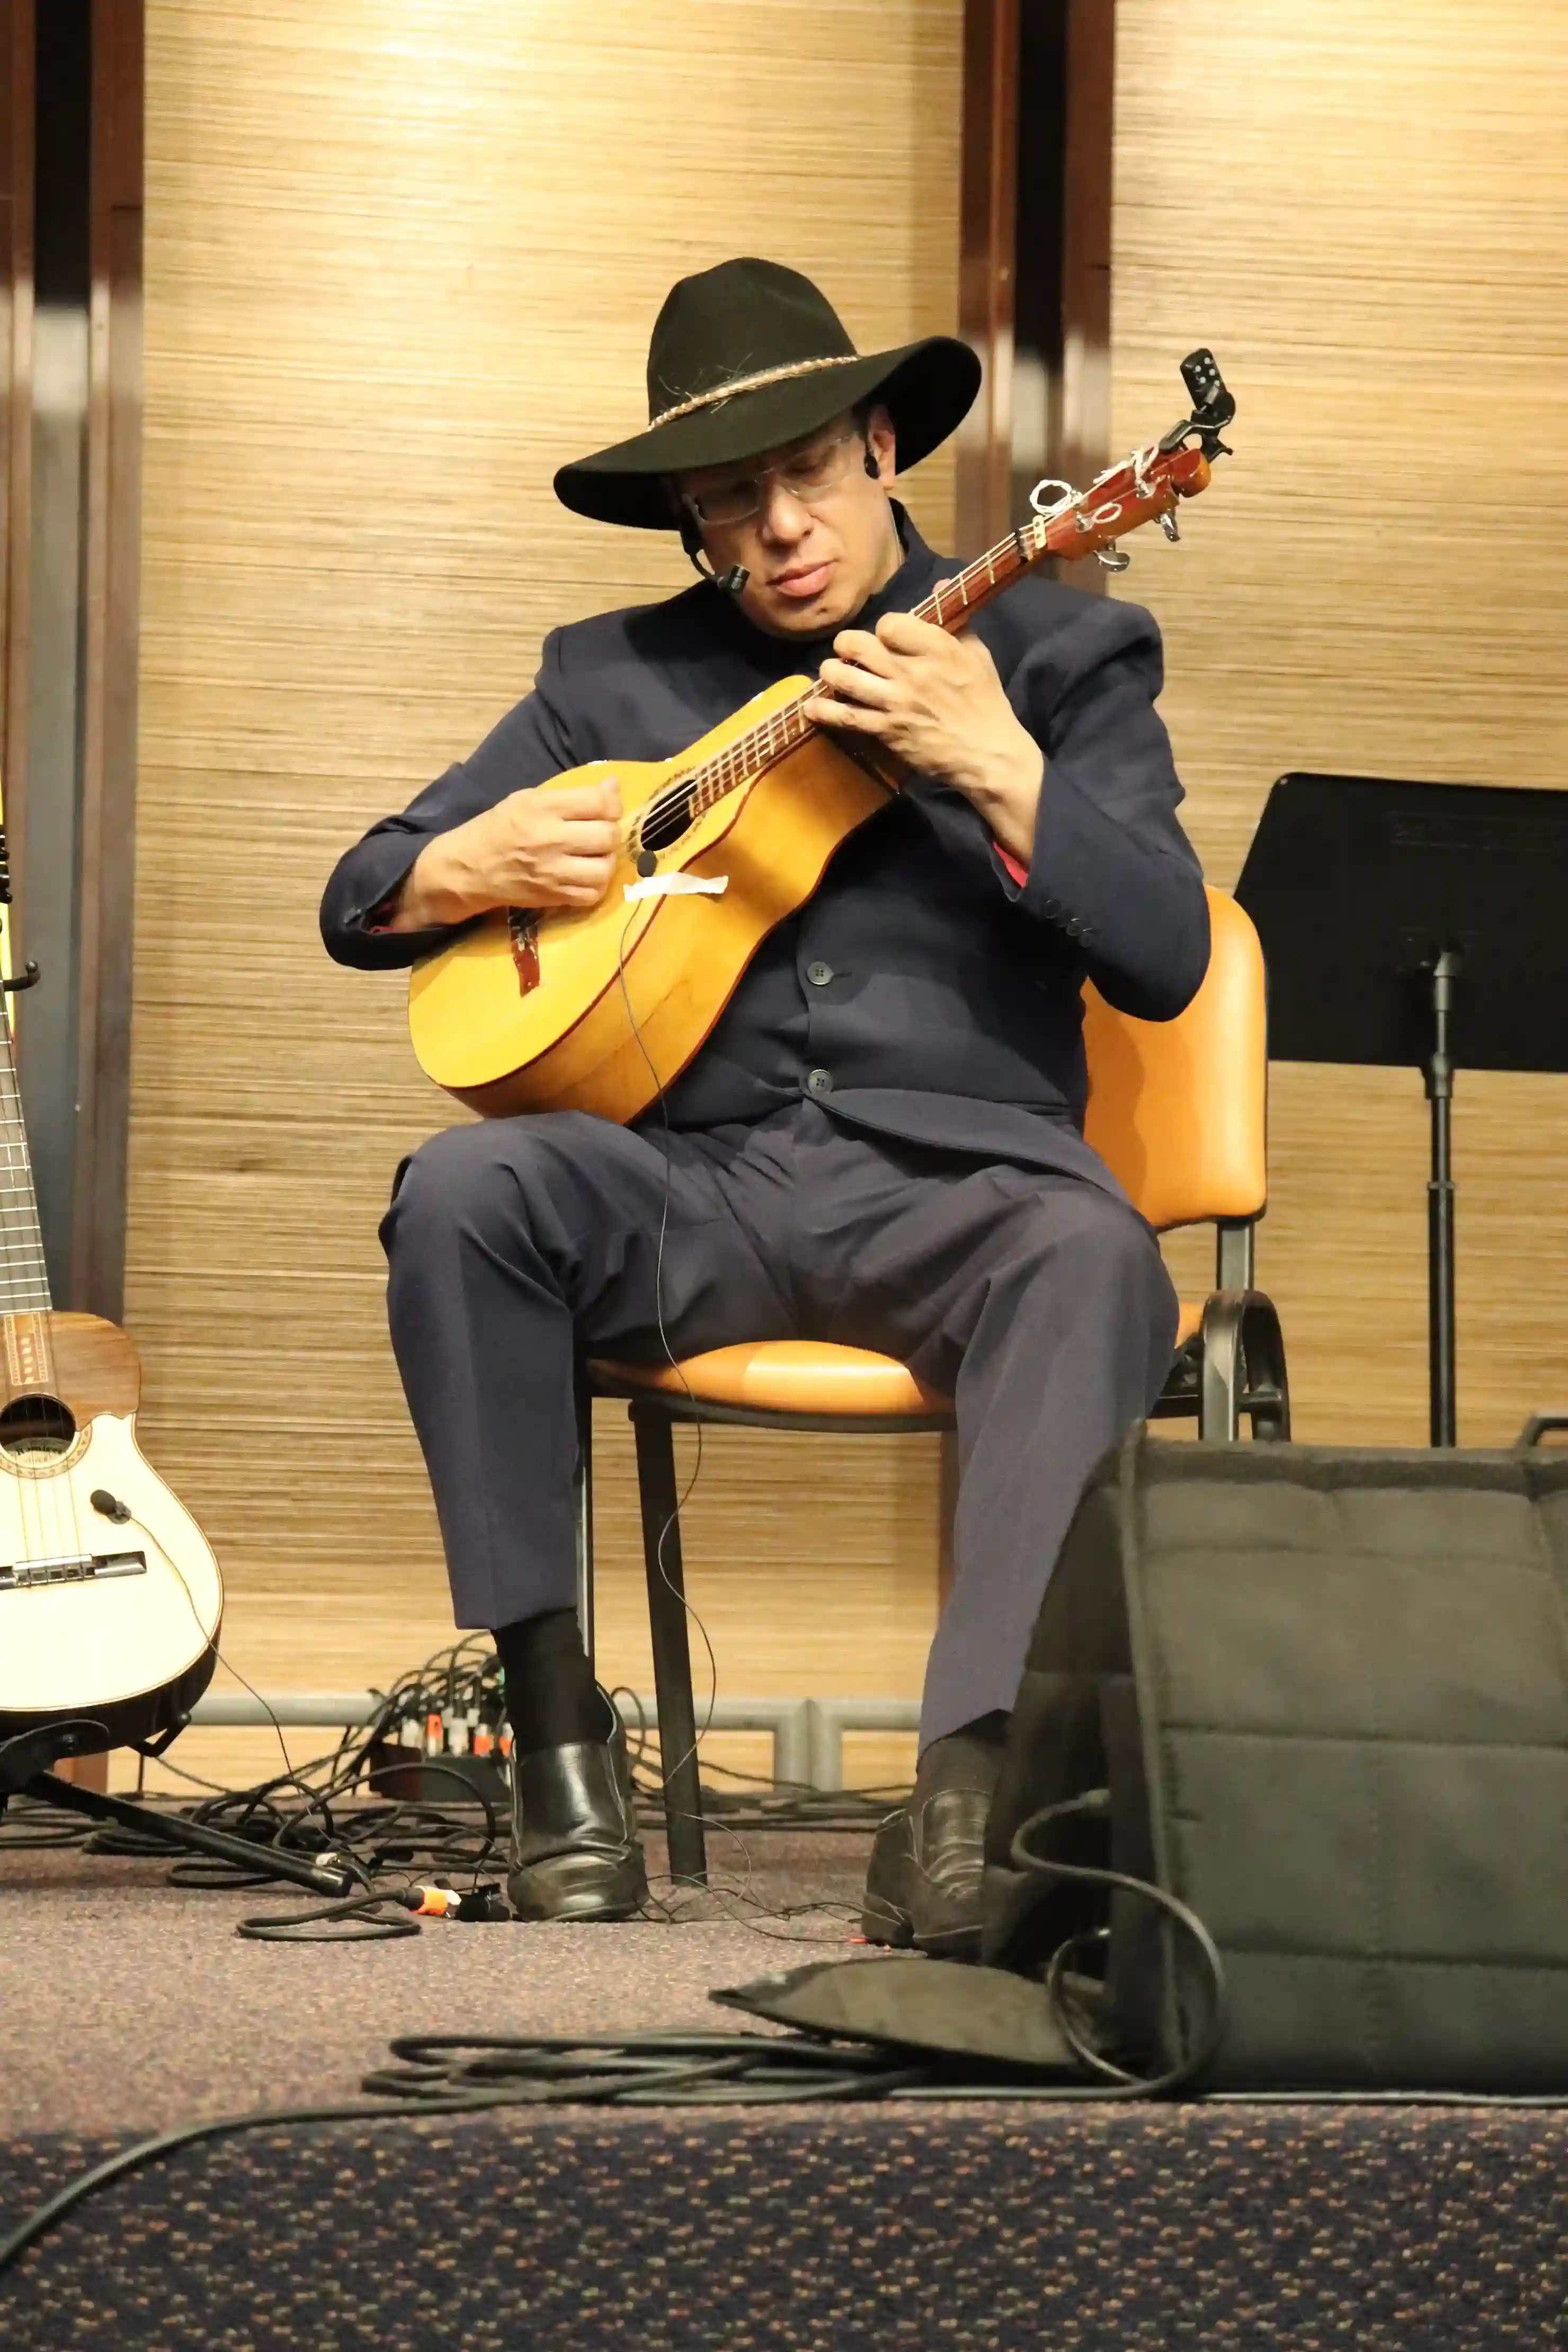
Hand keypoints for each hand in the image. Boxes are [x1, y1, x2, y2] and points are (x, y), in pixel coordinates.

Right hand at [392, 777, 622, 927]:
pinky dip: (596, 886)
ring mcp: (552, 871)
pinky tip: (586, 876)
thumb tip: (613, 786)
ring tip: (595, 856)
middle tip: (600, 834)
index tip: (607, 808)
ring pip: (605, 869)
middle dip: (610, 833)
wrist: (469, 868)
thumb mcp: (528, 799)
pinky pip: (593, 894)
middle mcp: (549, 839)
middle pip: (607, 836)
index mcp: (542, 807)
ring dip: (606, 861)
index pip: (598, 802)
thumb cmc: (499, 828)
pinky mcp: (553, 896)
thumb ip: (572, 794)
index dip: (612, 804)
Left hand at [804, 607, 1043, 862]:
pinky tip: (813, 707)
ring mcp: (896, 703)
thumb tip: (941, 585)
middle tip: (846, 650)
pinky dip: (825, 711)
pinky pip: (846, 717)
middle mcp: (912, 673)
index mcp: (937, 649)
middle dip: (846, 644)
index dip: (883, 628)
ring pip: (846, 679)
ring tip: (830, 672)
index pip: (890, 624)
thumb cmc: (984, 701)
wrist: (986, 753)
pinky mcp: (886, 731)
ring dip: (831, 672)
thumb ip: (954, 622)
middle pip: (860, 646)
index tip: (885, 637)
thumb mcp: (977, 655)